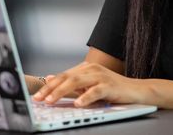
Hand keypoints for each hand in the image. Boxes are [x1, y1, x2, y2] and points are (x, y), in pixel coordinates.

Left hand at [31, 62, 149, 106]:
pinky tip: (77, 103)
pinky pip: (95, 91)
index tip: (36, 96)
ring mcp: (101, 76)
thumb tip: (50, 78)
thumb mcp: (89, 86)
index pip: (63, 76)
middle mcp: (92, 69)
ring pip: (77, 82)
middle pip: (67, 77)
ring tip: (51, 100)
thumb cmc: (112, 89)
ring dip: (62, 91)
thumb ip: (71, 83)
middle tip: (39, 99)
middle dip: (51, 89)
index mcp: (85, 68)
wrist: (136, 90)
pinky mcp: (110, 85)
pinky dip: (85, 97)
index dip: (48, 85)